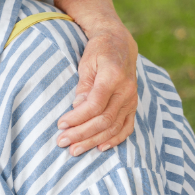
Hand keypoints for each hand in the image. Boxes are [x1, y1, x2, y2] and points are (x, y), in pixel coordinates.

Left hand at [57, 24, 137, 155]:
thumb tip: (77, 109)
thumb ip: (83, 87)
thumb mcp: (86, 64)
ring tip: (75, 150)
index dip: (77, 118)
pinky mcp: (133, 105)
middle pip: (104, 119)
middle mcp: (126, 90)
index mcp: (113, 76)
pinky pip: (127, 127)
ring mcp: (132, 99)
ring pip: (114, 127)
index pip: (95, 105)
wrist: (120, 44)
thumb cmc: (98, 52)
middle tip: (62, 142)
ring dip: (93, 140)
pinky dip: (115, 139)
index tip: (60, 124)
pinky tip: (101, 147)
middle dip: (82, 134)